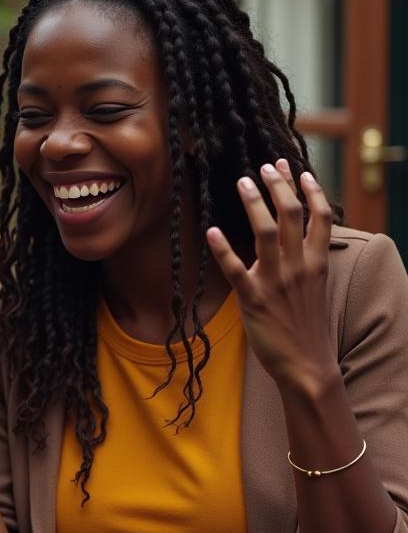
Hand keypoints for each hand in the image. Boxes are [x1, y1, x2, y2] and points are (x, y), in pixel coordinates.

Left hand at [207, 159, 338, 392]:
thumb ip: (307, 262)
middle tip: (264, 166)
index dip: (310, 190)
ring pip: (267, 232)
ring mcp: (276, 282)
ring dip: (254, 203)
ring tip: (243, 181)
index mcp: (317, 263)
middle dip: (279, 185)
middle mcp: (299, 267)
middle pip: (292, 215)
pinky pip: (235, 269)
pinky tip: (211, 231)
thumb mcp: (315, 288)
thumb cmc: (307, 327)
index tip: (297, 169)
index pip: (320, 216)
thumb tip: (296, 239)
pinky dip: (223, 249)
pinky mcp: (253, 299)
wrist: (308, 366)